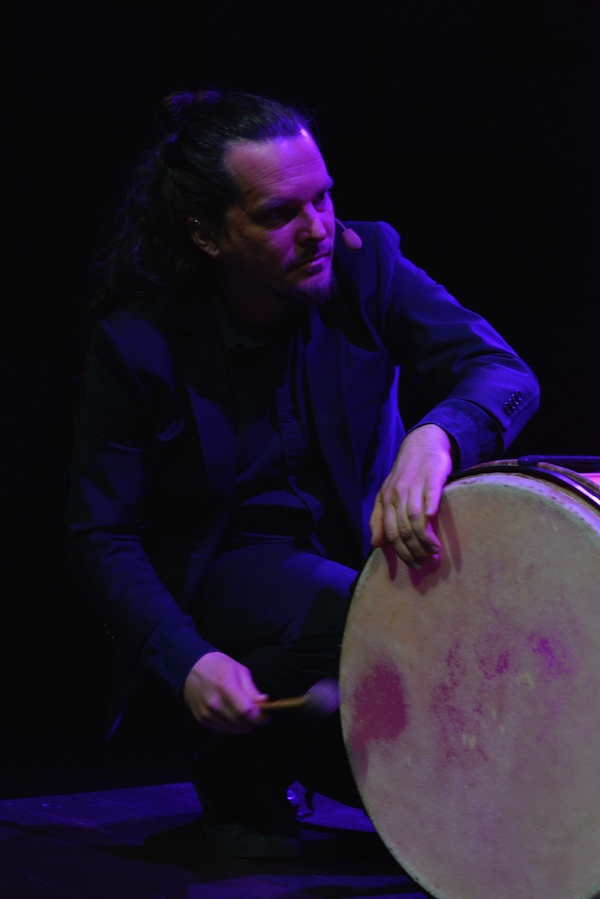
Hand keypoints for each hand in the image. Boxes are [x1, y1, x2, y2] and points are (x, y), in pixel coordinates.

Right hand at [182, 651, 268, 733]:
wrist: (190, 668)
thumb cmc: (218, 666)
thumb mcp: (239, 670)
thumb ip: (251, 689)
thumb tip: (264, 703)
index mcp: (227, 687)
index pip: (247, 713)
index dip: (260, 717)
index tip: (266, 715)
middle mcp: (215, 704)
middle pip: (242, 725)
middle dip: (253, 722)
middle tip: (255, 713)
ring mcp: (207, 713)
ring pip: (233, 730)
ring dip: (242, 724)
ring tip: (241, 712)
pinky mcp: (201, 719)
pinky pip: (222, 729)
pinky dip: (230, 725)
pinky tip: (229, 713)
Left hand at [369, 424, 453, 568]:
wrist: (421, 444)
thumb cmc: (405, 474)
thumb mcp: (386, 494)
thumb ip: (379, 519)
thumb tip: (375, 544)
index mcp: (387, 500)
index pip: (390, 533)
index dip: (402, 552)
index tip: (415, 565)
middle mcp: (398, 493)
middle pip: (403, 529)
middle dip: (415, 550)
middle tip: (428, 562)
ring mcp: (415, 484)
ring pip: (415, 517)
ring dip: (425, 537)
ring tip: (436, 551)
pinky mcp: (432, 476)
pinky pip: (430, 494)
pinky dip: (430, 507)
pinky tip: (433, 519)